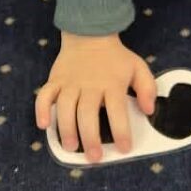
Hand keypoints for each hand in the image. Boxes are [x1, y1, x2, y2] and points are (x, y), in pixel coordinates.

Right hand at [34, 31, 156, 163]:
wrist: (89, 33)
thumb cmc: (115, 58)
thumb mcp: (138, 67)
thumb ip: (147, 88)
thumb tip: (148, 110)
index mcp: (111, 83)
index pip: (117, 110)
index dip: (121, 131)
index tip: (124, 149)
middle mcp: (89, 85)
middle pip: (87, 113)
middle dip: (90, 137)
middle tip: (94, 157)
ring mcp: (70, 83)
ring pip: (66, 108)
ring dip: (66, 129)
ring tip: (70, 147)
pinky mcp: (55, 80)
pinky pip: (44, 95)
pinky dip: (42, 110)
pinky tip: (43, 125)